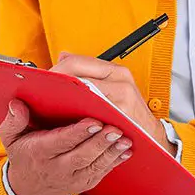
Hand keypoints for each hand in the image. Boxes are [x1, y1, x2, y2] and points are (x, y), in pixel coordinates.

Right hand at [0, 98, 133, 194]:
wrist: (31, 187)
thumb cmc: (25, 155)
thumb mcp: (11, 138)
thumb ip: (13, 121)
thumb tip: (17, 105)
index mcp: (39, 153)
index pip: (60, 142)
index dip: (77, 133)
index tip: (93, 121)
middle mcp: (57, 168)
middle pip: (81, 156)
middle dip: (99, 142)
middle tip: (115, 129)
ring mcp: (73, 178)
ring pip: (94, 165)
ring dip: (111, 152)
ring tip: (124, 139)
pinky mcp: (85, 182)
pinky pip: (102, 172)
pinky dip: (115, 161)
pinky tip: (125, 150)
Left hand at [50, 51, 174, 153]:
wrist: (151, 137)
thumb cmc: (127, 114)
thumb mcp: (109, 88)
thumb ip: (86, 72)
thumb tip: (62, 57)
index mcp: (114, 70)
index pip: (75, 62)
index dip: (55, 71)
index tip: (42, 82)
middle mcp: (120, 79)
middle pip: (76, 74)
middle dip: (56, 84)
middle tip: (42, 94)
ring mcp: (123, 97)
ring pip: (82, 92)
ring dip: (63, 98)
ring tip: (51, 105)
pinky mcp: (122, 115)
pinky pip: (92, 113)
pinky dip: (77, 115)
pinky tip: (67, 119)